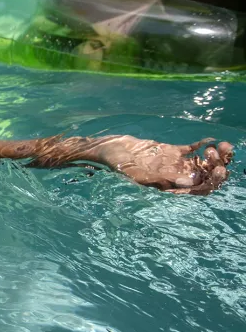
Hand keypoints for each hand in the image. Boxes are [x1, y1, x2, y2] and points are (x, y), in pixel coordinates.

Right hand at [93, 135, 233, 194]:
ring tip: (222, 146)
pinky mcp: (170, 151)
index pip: (197, 190)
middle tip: (224, 154)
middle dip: (218, 166)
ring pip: (201, 163)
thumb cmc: (116, 164)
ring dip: (214, 156)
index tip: (219, 170)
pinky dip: (202, 146)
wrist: (107, 149)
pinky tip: (208, 141)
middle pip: (204, 177)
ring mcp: (173, 164)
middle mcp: (174, 178)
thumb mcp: (135, 173)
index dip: (212, 182)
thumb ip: (160, 179)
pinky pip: (191, 150)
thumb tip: (189, 183)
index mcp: (168, 188)